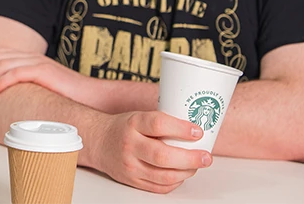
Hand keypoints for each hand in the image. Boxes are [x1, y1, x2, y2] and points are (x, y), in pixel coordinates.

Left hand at [0, 47, 79, 99]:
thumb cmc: (71, 97)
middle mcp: (33, 57)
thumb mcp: (45, 89)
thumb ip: (30, 88)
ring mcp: (38, 63)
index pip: (2, 53)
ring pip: (4, 65)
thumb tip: (13, 99)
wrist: (93, 96)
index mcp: (33, 58)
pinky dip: (2, 81)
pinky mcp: (44, 72)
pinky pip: (16, 73)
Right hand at [86, 110, 211, 193]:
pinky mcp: (132, 180)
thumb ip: (161, 123)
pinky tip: (181, 174)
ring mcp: (130, 165)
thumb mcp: (138, 117)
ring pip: (164, 175)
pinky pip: (160, 186)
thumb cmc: (124, 128)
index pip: (158, 124)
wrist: (98, 141)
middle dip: (190, 158)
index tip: (198, 131)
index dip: (181, 129)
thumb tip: (195, 125)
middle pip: (163, 155)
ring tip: (197, 165)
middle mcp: (130, 144)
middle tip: (206, 156)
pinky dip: (175, 181)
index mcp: (133, 123)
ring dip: (187, 172)